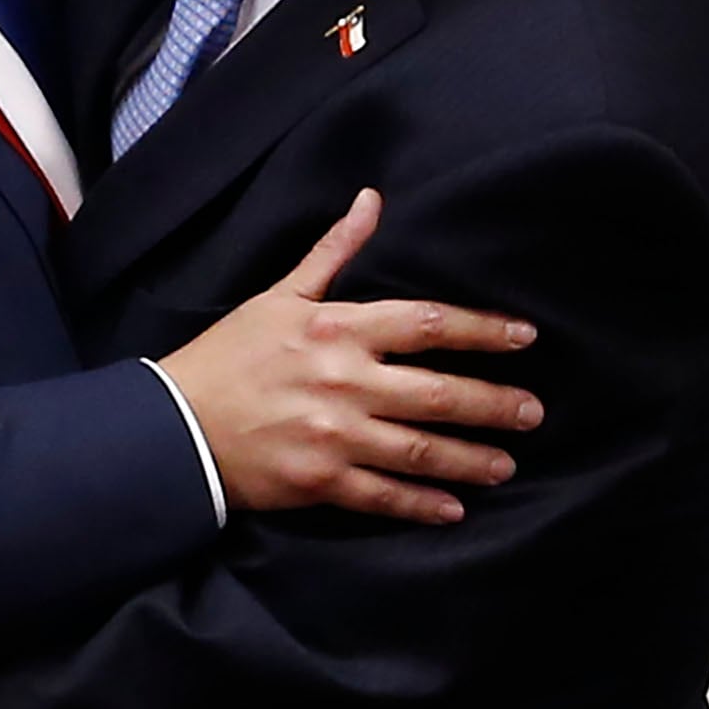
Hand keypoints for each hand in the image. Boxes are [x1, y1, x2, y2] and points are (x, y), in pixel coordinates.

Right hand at [154, 190, 543, 523]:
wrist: (174, 424)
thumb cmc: (230, 354)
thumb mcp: (280, 295)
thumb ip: (333, 252)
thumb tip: (372, 200)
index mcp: (337, 329)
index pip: (428, 323)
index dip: (483, 329)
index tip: (525, 336)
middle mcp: (343, 381)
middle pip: (437, 392)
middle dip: (493, 403)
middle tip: (535, 411)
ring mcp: (333, 435)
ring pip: (419, 450)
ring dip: (470, 458)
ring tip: (507, 463)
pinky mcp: (319, 481)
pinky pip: (383, 496)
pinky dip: (422, 503)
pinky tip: (455, 508)